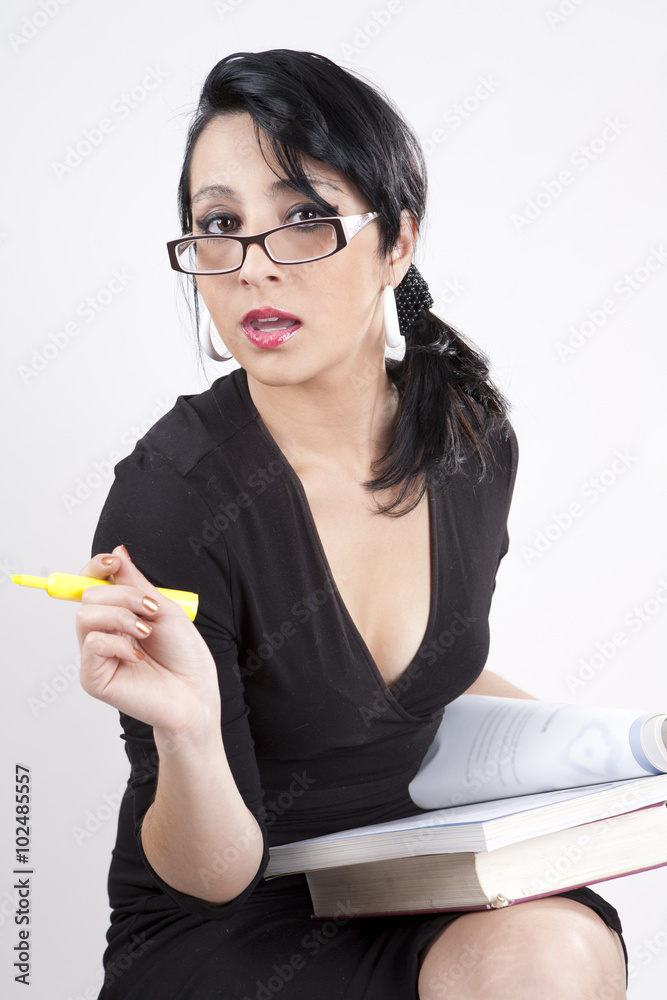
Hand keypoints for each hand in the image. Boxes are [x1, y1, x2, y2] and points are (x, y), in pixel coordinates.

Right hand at [76, 545, 220, 736]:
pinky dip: (119, 643)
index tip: (113, 563)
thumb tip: (117, 552)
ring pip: (85, 616)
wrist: (195, 692)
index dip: (95, 568)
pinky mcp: (93, 677)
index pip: (91, 583)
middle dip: (122, 596)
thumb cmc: (184, 654)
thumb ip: (136, 583)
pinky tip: (138, 656)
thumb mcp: (163, 608)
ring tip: (146, 632)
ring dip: (121, 617)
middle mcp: (102, 632)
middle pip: (88, 596)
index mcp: (117, 614)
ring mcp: (95, 655)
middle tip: (150, 611)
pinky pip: (93, 644)